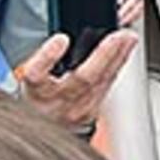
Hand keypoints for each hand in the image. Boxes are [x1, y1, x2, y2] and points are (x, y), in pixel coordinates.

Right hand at [9, 25, 134, 131]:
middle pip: (80, 79)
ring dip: (118, 57)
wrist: (42, 125)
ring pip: (100, 83)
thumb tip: (72, 33)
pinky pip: (106, 87)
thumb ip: (46, 55)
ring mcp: (74, 111)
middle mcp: (54, 102)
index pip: (36, 73)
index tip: (61, 40)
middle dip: (103, 55)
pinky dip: (116, 66)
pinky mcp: (90, 114)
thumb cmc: (37, 94)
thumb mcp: (31, 74)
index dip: (48, 56)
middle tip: (118, 36)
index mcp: (34, 89)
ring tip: (129, 38)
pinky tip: (125, 52)